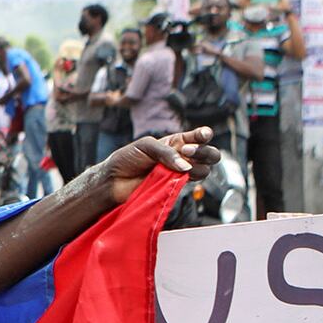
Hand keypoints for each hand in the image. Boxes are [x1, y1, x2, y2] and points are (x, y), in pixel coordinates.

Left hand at [94, 126, 217, 204]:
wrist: (113, 181)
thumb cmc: (127, 159)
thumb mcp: (146, 146)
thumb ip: (166, 153)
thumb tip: (186, 167)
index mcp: (175, 142)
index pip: (197, 137)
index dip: (204, 135)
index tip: (203, 135)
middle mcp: (181, 157)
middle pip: (209, 155)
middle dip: (205, 152)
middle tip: (186, 151)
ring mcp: (180, 173)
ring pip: (204, 170)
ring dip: (198, 166)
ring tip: (180, 166)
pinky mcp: (175, 187)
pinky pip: (191, 184)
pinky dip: (188, 179)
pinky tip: (178, 176)